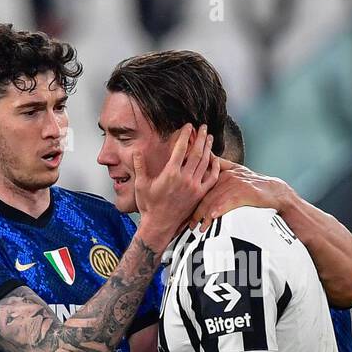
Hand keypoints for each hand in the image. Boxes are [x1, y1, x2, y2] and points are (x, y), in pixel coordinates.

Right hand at [135, 124, 222, 246]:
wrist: (159, 225)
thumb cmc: (148, 206)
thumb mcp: (141, 185)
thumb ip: (139, 166)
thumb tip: (136, 151)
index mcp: (170, 174)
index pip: (180, 149)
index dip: (185, 135)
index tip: (188, 126)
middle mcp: (184, 179)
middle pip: (196, 152)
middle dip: (200, 137)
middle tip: (203, 127)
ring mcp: (194, 187)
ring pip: (205, 162)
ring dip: (208, 148)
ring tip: (208, 138)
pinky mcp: (200, 194)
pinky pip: (212, 178)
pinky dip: (215, 167)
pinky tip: (215, 158)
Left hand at [191, 161, 291, 228]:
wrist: (275, 191)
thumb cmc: (253, 184)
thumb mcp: (236, 170)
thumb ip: (220, 164)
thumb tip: (206, 156)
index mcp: (222, 173)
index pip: (202, 187)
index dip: (192, 199)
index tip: (184, 212)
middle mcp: (227, 176)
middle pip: (205, 196)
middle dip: (196, 212)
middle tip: (190, 225)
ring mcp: (235, 184)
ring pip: (214, 201)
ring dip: (205, 216)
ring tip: (200, 228)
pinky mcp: (244, 192)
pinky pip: (228, 201)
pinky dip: (219, 209)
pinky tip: (213, 217)